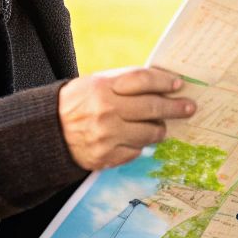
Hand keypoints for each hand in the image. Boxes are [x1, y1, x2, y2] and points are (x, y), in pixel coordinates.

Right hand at [58, 67, 194, 171]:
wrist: (47, 132)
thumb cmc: (78, 102)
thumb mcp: (96, 83)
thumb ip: (126, 82)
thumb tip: (164, 82)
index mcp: (103, 87)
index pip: (143, 80)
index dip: (165, 81)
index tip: (179, 84)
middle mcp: (106, 111)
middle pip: (153, 108)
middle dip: (176, 108)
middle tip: (190, 107)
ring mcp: (106, 136)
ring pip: (150, 133)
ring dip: (159, 129)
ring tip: (160, 126)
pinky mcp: (106, 157)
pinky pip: (137, 151)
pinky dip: (139, 144)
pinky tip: (133, 138)